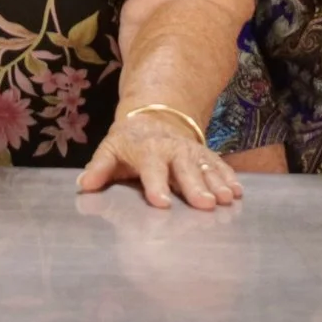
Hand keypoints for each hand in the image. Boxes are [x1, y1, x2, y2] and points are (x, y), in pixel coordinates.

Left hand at [76, 110, 242, 210]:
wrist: (154, 116)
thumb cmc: (128, 142)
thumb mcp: (110, 149)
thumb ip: (99, 168)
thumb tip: (84, 185)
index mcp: (147, 150)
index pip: (152, 169)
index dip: (156, 186)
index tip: (162, 203)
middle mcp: (172, 150)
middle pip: (185, 169)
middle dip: (195, 187)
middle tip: (206, 205)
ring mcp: (191, 151)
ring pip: (206, 167)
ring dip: (217, 183)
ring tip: (227, 199)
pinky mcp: (204, 154)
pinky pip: (219, 165)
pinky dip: (229, 177)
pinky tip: (237, 192)